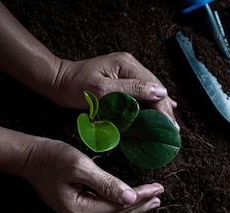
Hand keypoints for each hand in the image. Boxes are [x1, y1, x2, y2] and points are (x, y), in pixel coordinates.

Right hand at [19, 138, 163, 212]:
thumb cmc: (52, 157)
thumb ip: (106, 183)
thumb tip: (130, 197)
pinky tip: (129, 201)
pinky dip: (119, 205)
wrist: (27, 156)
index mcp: (78, 208)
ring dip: (132, 207)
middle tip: (160, 196)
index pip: (118, 205)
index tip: (158, 187)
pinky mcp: (74, 206)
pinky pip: (103, 209)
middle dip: (140, 205)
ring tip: (152, 201)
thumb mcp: (80, 166)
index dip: (140, 196)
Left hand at [50, 52, 178, 129]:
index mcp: (127, 65)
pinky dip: (152, 102)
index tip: (170, 126)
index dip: (164, 108)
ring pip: (150, 91)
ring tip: (170, 124)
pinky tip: (164, 107)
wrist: (56, 80)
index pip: (154, 88)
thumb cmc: (74, 86)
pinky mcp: (122, 79)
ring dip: (160, 107)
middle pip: (155, 89)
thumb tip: (161, 93)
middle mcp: (130, 65)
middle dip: (165, 110)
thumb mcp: (102, 90)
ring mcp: (127, 71)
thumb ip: (132, 90)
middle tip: (173, 130)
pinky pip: (142, 91)